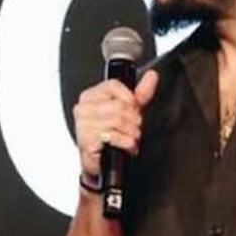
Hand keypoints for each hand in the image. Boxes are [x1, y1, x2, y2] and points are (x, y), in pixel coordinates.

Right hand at [72, 68, 157, 182]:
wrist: (100, 160)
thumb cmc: (112, 131)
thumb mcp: (129, 109)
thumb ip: (141, 92)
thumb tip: (152, 75)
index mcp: (90, 95)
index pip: (113, 85)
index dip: (129, 97)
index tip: (133, 106)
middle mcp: (83, 108)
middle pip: (119, 105)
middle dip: (133, 118)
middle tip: (134, 126)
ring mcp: (83, 125)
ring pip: (118, 120)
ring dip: (132, 132)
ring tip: (131, 136)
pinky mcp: (86, 141)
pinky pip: (114, 136)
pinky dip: (127, 142)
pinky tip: (127, 145)